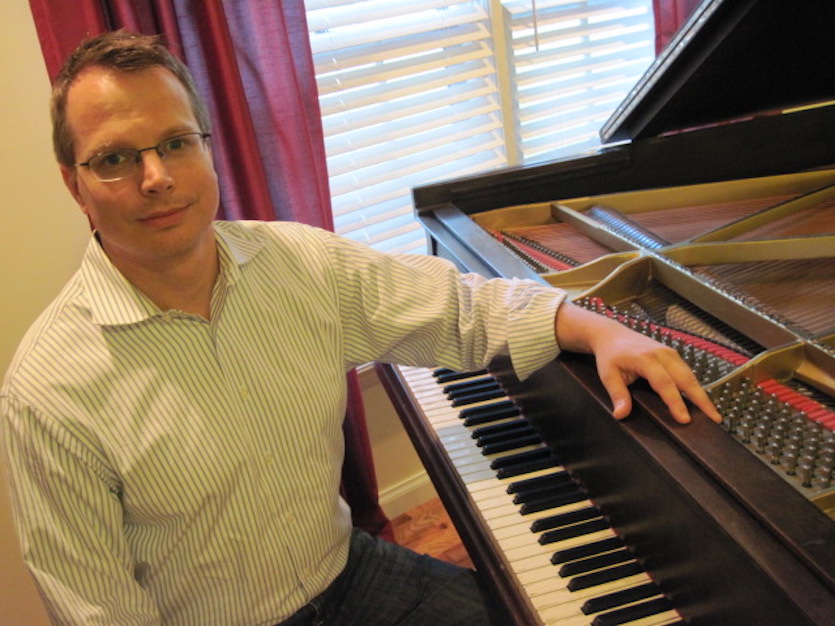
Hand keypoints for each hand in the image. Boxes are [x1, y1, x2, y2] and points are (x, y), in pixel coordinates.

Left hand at [555, 302, 721, 424]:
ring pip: (691, 375)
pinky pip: (688, 372)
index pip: (664, 383)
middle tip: (714, 418)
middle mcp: (662, 354)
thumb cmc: (610, 355)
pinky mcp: (673, 355)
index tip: (684, 419)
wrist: (611, 335)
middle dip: (701, 399)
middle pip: (686, 379)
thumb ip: (617, 394)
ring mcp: (670, 353)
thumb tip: (621, 414)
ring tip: (713, 413)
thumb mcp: (608, 375)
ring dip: (702, 394)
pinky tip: (701, 400)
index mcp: (646, 358)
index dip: (675, 402)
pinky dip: (696, 387)